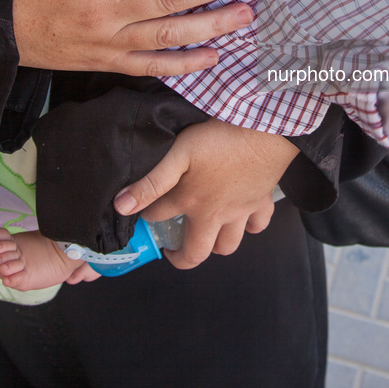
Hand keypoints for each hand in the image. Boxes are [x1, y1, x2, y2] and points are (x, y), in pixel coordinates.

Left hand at [113, 118, 299, 268]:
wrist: (266, 131)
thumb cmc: (222, 137)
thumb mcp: (179, 152)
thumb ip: (151, 181)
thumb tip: (122, 206)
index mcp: (191, 201)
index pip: (158, 217)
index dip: (145, 214)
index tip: (141, 211)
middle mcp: (215, 214)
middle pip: (196, 252)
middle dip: (181, 257)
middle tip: (173, 251)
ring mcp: (240, 210)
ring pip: (228, 245)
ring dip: (215, 246)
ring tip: (205, 236)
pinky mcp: (261, 201)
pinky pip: (259, 225)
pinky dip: (251, 227)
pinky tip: (244, 219)